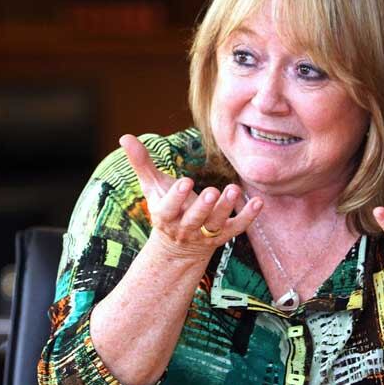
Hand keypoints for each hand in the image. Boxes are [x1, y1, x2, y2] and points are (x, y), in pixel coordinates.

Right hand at [119, 134, 261, 258]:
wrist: (177, 247)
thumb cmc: (165, 208)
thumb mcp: (152, 186)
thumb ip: (141, 163)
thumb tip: (124, 136)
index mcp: (166, 215)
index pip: (170, 208)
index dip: (177, 197)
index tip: (184, 181)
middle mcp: (185, 227)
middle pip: (195, 219)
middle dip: (203, 207)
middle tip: (212, 191)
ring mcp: (205, 233)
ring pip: (216, 224)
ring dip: (226, 208)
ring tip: (235, 190)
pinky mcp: (224, 235)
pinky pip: (237, 227)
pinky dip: (248, 216)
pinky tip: (259, 202)